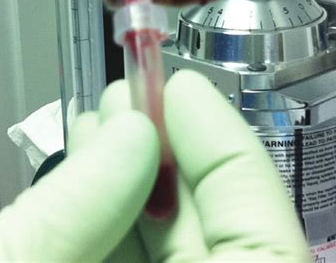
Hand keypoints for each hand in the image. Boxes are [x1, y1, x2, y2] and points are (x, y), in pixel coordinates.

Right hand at [0, 70, 309, 261]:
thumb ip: (71, 218)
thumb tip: (131, 131)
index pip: (265, 249)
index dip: (225, 154)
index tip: (183, 89)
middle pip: (223, 246)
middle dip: (177, 160)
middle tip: (135, 99)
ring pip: (179, 257)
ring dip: (144, 183)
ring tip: (107, 119)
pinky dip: (118, 223)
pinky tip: (89, 176)